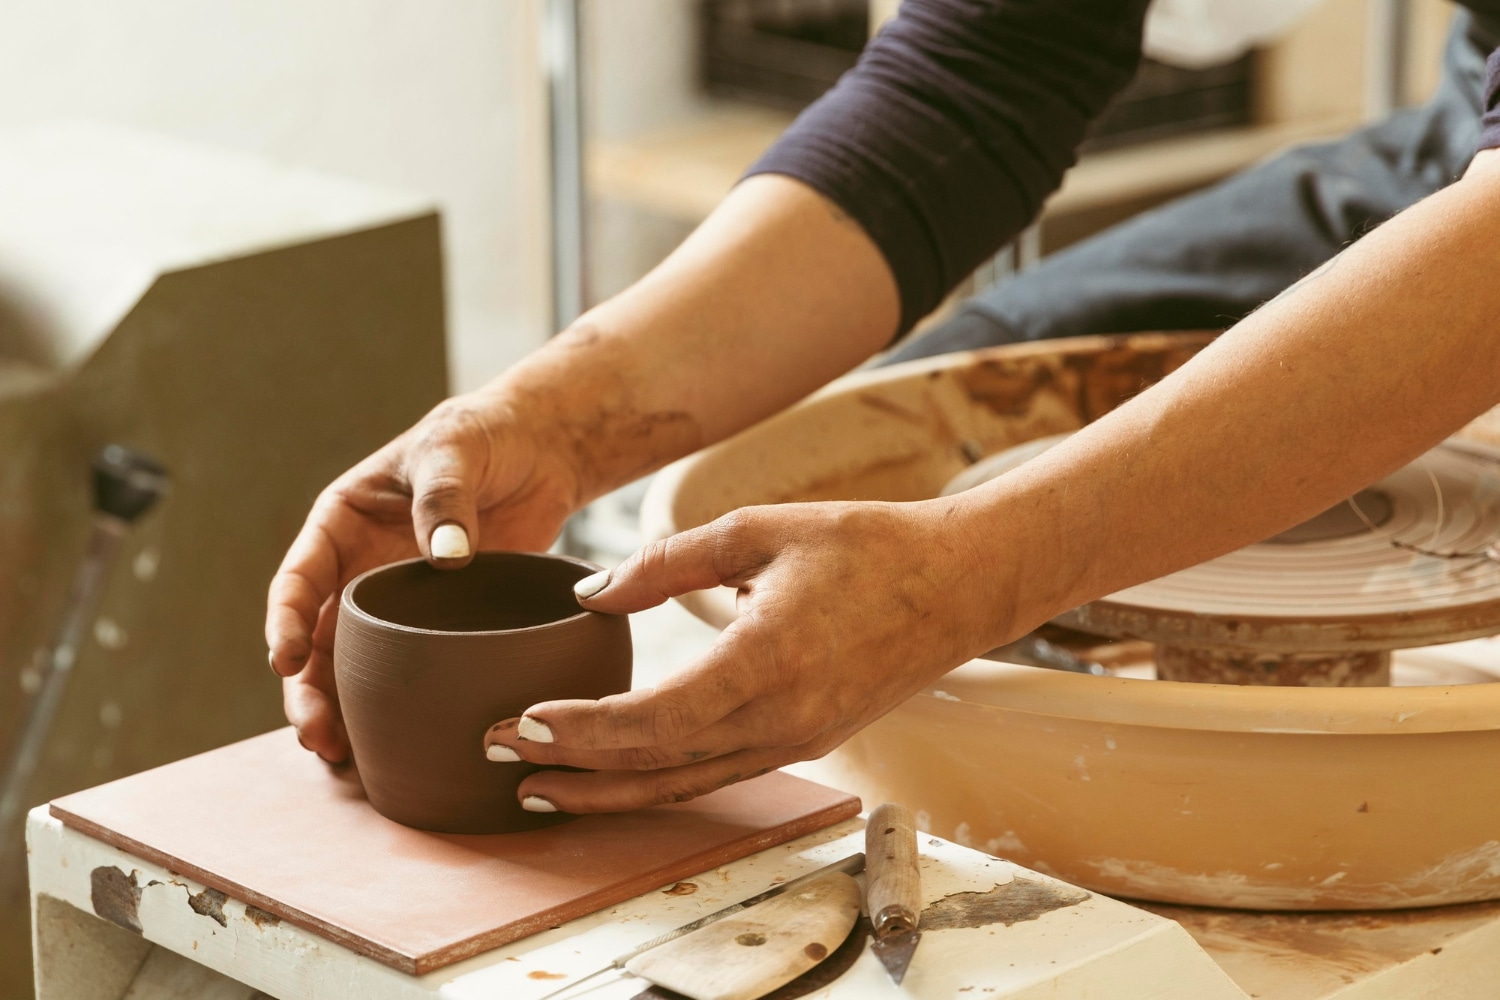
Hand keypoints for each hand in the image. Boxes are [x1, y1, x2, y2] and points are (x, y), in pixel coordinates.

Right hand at [266, 393, 578, 761]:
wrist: (539, 450)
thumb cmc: (483, 437)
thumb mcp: (455, 452)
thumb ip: (445, 498)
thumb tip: (444, 556)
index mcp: (342, 523)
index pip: (299, 577)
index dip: (286, 621)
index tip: (285, 661)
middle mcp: (359, 568)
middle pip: (316, 637)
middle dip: (307, 688)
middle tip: (315, 733)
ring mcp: (398, 601)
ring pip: (353, 664)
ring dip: (341, 708)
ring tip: (339, 755)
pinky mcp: (441, 622)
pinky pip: (410, 667)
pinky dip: (397, 703)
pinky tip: (395, 742)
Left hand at [481, 498, 1000, 812]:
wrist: (957, 584)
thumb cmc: (866, 546)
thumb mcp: (758, 530)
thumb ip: (667, 562)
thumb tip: (592, 593)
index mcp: (767, 661)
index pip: (652, 720)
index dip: (580, 730)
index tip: (519, 721)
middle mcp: (781, 719)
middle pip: (655, 767)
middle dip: (571, 768)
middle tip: (498, 756)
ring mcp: (796, 740)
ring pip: (683, 786)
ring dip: (607, 792)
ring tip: (538, 787)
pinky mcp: (805, 741)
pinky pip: (715, 775)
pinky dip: (656, 783)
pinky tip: (616, 776)